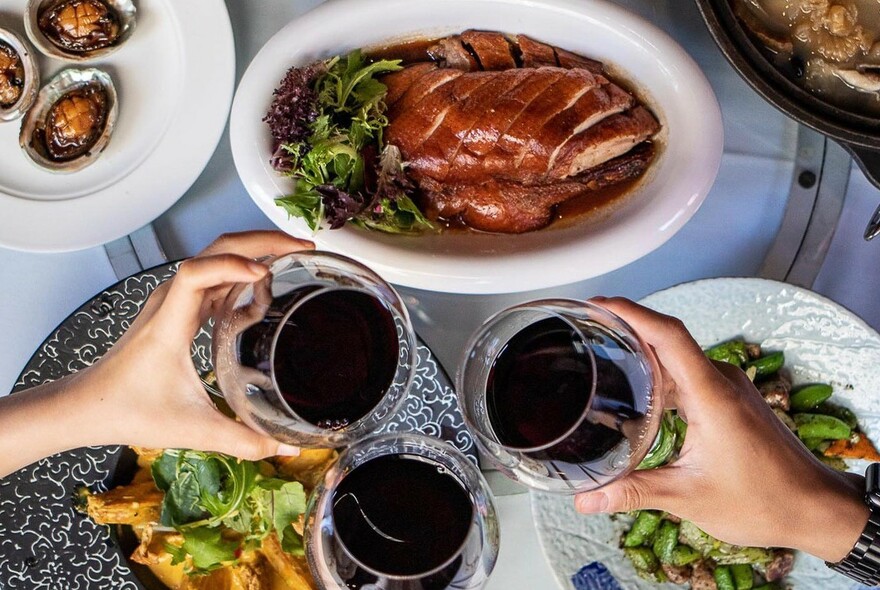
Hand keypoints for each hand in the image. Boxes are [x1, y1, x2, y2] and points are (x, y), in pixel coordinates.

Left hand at [0, 231, 312, 476]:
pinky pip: (214, 275)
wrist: (88, 406)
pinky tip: (267, 280)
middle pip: (216, 249)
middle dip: (262, 240)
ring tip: (294, 255)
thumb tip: (289, 449)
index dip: (233, 264)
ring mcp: (173, 301)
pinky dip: (243, 268)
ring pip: (216, 256)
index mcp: (169, 323)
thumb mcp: (192, 430)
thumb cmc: (129, 411)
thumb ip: (243, 441)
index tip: (267, 272)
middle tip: (303, 247)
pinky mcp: (178, 308)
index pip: (197, 272)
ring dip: (255, 248)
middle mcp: (170, 302)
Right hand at [574, 297, 868, 563]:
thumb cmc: (764, 501)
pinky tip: (639, 389)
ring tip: (603, 354)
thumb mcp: (688, 497)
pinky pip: (690, 372)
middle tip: (587, 329)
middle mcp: (722, 381)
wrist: (815, 509)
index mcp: (712, 395)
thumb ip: (633, 492)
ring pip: (679, 356)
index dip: (631, 312)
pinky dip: (660, 372)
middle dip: (626, 327)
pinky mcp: (732, 399)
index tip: (598, 304)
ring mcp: (730, 387)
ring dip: (643, 351)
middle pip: (668, 338)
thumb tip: (588, 499)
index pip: (668, 335)